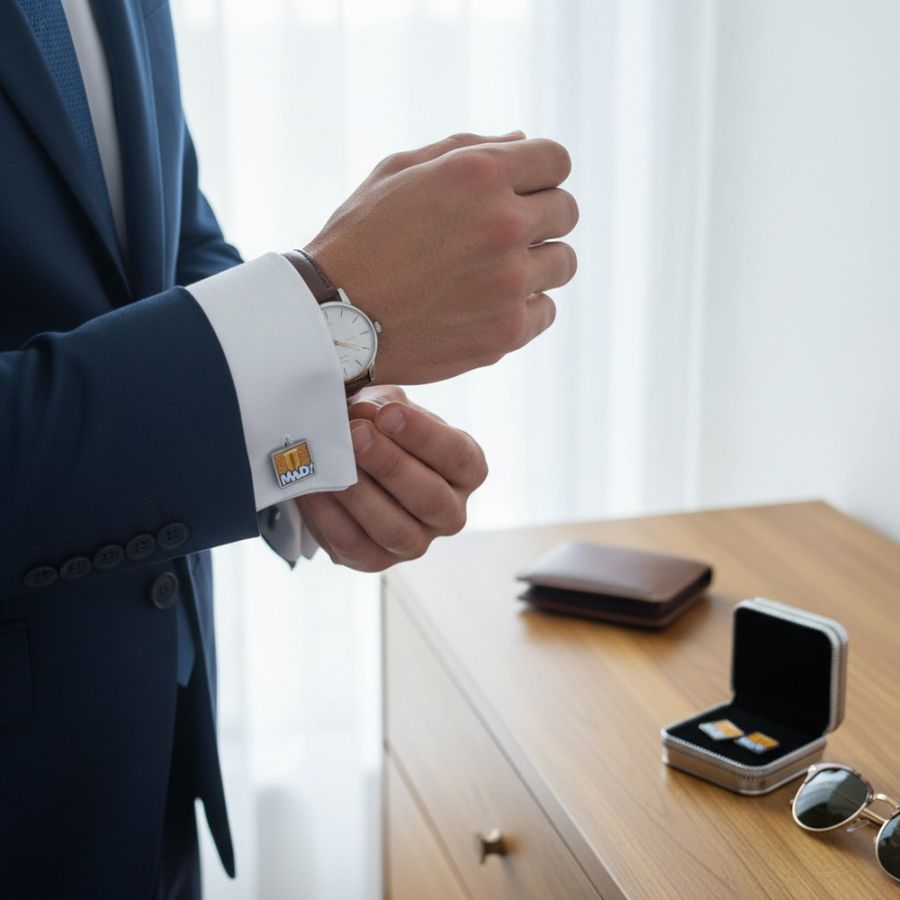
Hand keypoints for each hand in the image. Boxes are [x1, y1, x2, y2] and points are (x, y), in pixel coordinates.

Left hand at [295, 387, 487, 571]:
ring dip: (360, 494)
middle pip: (430, 499)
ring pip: (395, 530)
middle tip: (356, 435)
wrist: (350, 462)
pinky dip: (330, 514)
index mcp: (465, 471)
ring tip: (333, 461)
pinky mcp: (375, 561)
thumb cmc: (380, 429)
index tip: (389, 414)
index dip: (425, 437)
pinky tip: (314, 485)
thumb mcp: (388, 407)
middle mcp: (449, 512)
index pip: (459, 458)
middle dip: (390, 466)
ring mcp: (415, 542)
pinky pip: (353, 544)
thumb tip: (363, 415)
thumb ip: (382, 407)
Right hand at [304, 131, 577, 384]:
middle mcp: (504, 224)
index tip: (520, 191)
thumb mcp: (399, 171)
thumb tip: (523, 140)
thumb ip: (467, 148)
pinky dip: (524, 309)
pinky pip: (546, 311)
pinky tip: (486, 307)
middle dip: (540, 217)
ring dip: (537, 264)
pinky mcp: (507, 332)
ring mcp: (510, 283)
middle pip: (567, 211)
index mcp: (480, 174)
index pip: (557, 160)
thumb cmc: (360, 238)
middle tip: (500, 235)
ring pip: (563, 263)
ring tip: (493, 274)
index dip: (539, 174)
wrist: (331, 319)